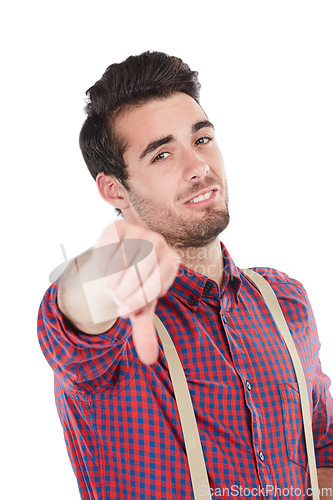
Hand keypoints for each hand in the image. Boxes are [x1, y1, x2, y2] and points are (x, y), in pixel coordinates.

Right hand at [88, 220, 179, 364]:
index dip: (137, 301)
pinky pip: (108, 245)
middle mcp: (160, 243)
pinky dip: (103, 262)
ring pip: (125, 257)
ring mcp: (140, 231)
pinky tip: (105, 267)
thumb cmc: (134, 288)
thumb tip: (149, 360)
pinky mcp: (118, 226)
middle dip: (126, 290)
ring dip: (114, 278)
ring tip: (112, 286)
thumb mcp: (140, 309)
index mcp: (172, 262)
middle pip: (142, 269)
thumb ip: (145, 331)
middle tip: (117, 298)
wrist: (116, 268)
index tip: (124, 310)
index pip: (157, 284)